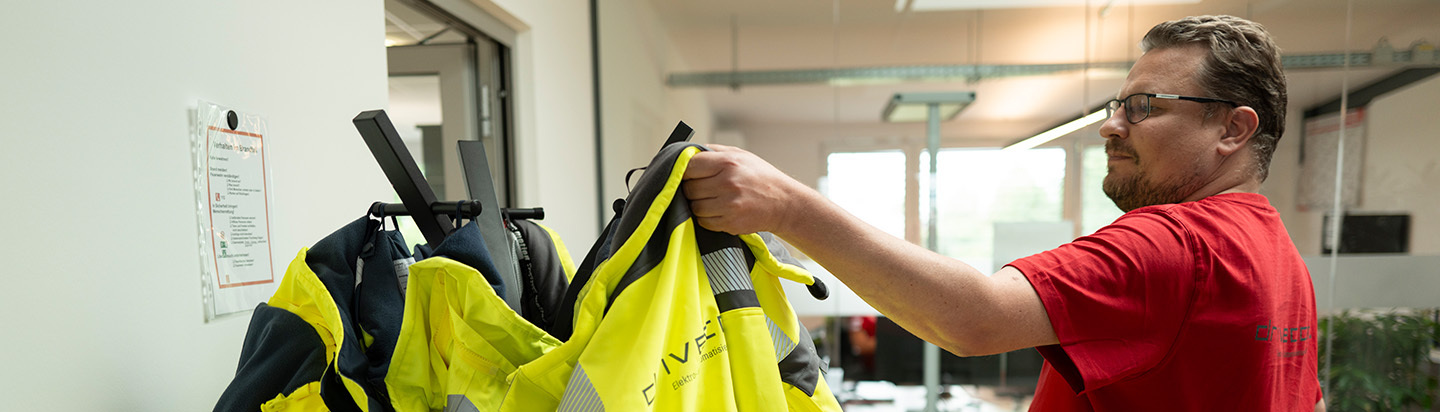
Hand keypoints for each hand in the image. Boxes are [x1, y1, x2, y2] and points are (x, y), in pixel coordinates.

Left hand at [681, 144, 813, 235]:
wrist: (783, 202)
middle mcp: (727, 184)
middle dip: (692, 188)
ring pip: (694, 207)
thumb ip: (713, 152)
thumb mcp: (740, 155)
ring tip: (712, 198)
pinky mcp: (730, 223)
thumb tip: (687, 153)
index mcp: (728, 163)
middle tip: (703, 186)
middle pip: (689, 188)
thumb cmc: (760, 176)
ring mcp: (728, 206)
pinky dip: (707, 217)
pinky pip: (703, 221)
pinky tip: (719, 209)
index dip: (685, 170)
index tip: (689, 173)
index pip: (689, 166)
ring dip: (699, 204)